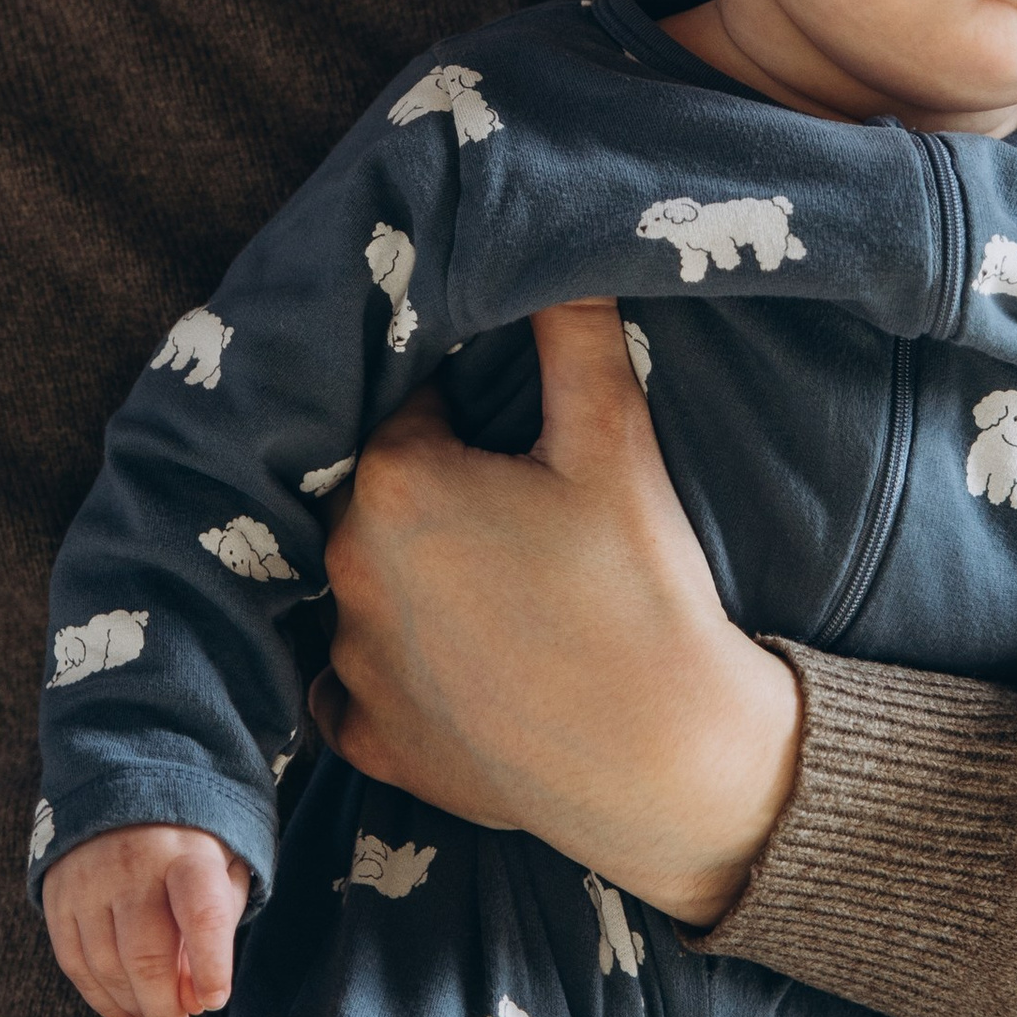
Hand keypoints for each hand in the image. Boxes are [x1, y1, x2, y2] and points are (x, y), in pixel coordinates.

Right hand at [42, 824, 249, 1016]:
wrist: (119, 790)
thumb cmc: (185, 843)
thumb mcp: (221, 864)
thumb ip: (219, 926)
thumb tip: (195, 998)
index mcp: (187, 852)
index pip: (201, 912)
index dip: (210, 964)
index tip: (214, 1001)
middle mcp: (133, 864)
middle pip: (146, 954)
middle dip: (166, 1008)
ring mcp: (88, 880)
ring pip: (108, 966)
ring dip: (135, 1007)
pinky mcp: (58, 895)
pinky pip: (75, 963)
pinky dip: (101, 999)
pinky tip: (126, 1013)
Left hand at [310, 296, 801, 923]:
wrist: (670, 760)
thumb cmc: (642, 588)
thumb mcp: (615, 440)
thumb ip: (573, 331)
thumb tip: (556, 256)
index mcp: (394, 484)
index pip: (408, 412)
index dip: (464, 419)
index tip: (513, 445)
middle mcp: (346, 570)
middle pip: (376, 500)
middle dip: (431, 497)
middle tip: (517, 520)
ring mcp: (353, 664)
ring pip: (362, 589)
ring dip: (408, 583)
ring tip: (500, 595)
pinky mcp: (372, 741)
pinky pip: (352, 687)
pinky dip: (392, 673)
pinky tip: (454, 666)